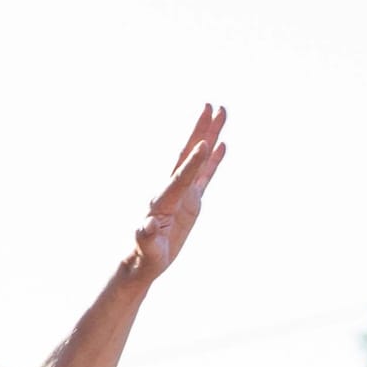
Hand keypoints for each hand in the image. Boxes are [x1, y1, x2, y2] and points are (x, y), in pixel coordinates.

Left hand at [124, 106, 226, 284]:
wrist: (145, 260)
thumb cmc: (145, 256)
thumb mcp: (146, 249)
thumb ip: (145, 236)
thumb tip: (145, 225)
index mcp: (162, 199)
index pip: (180, 176)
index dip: (192, 161)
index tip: (204, 143)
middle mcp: (172, 189)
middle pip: (188, 154)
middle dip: (200, 131)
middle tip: (210, 106)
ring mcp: (183, 193)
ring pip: (199, 159)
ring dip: (210, 136)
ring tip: (221, 112)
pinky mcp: (191, 200)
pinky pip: (205, 176)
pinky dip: (213, 160)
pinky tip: (222, 144)